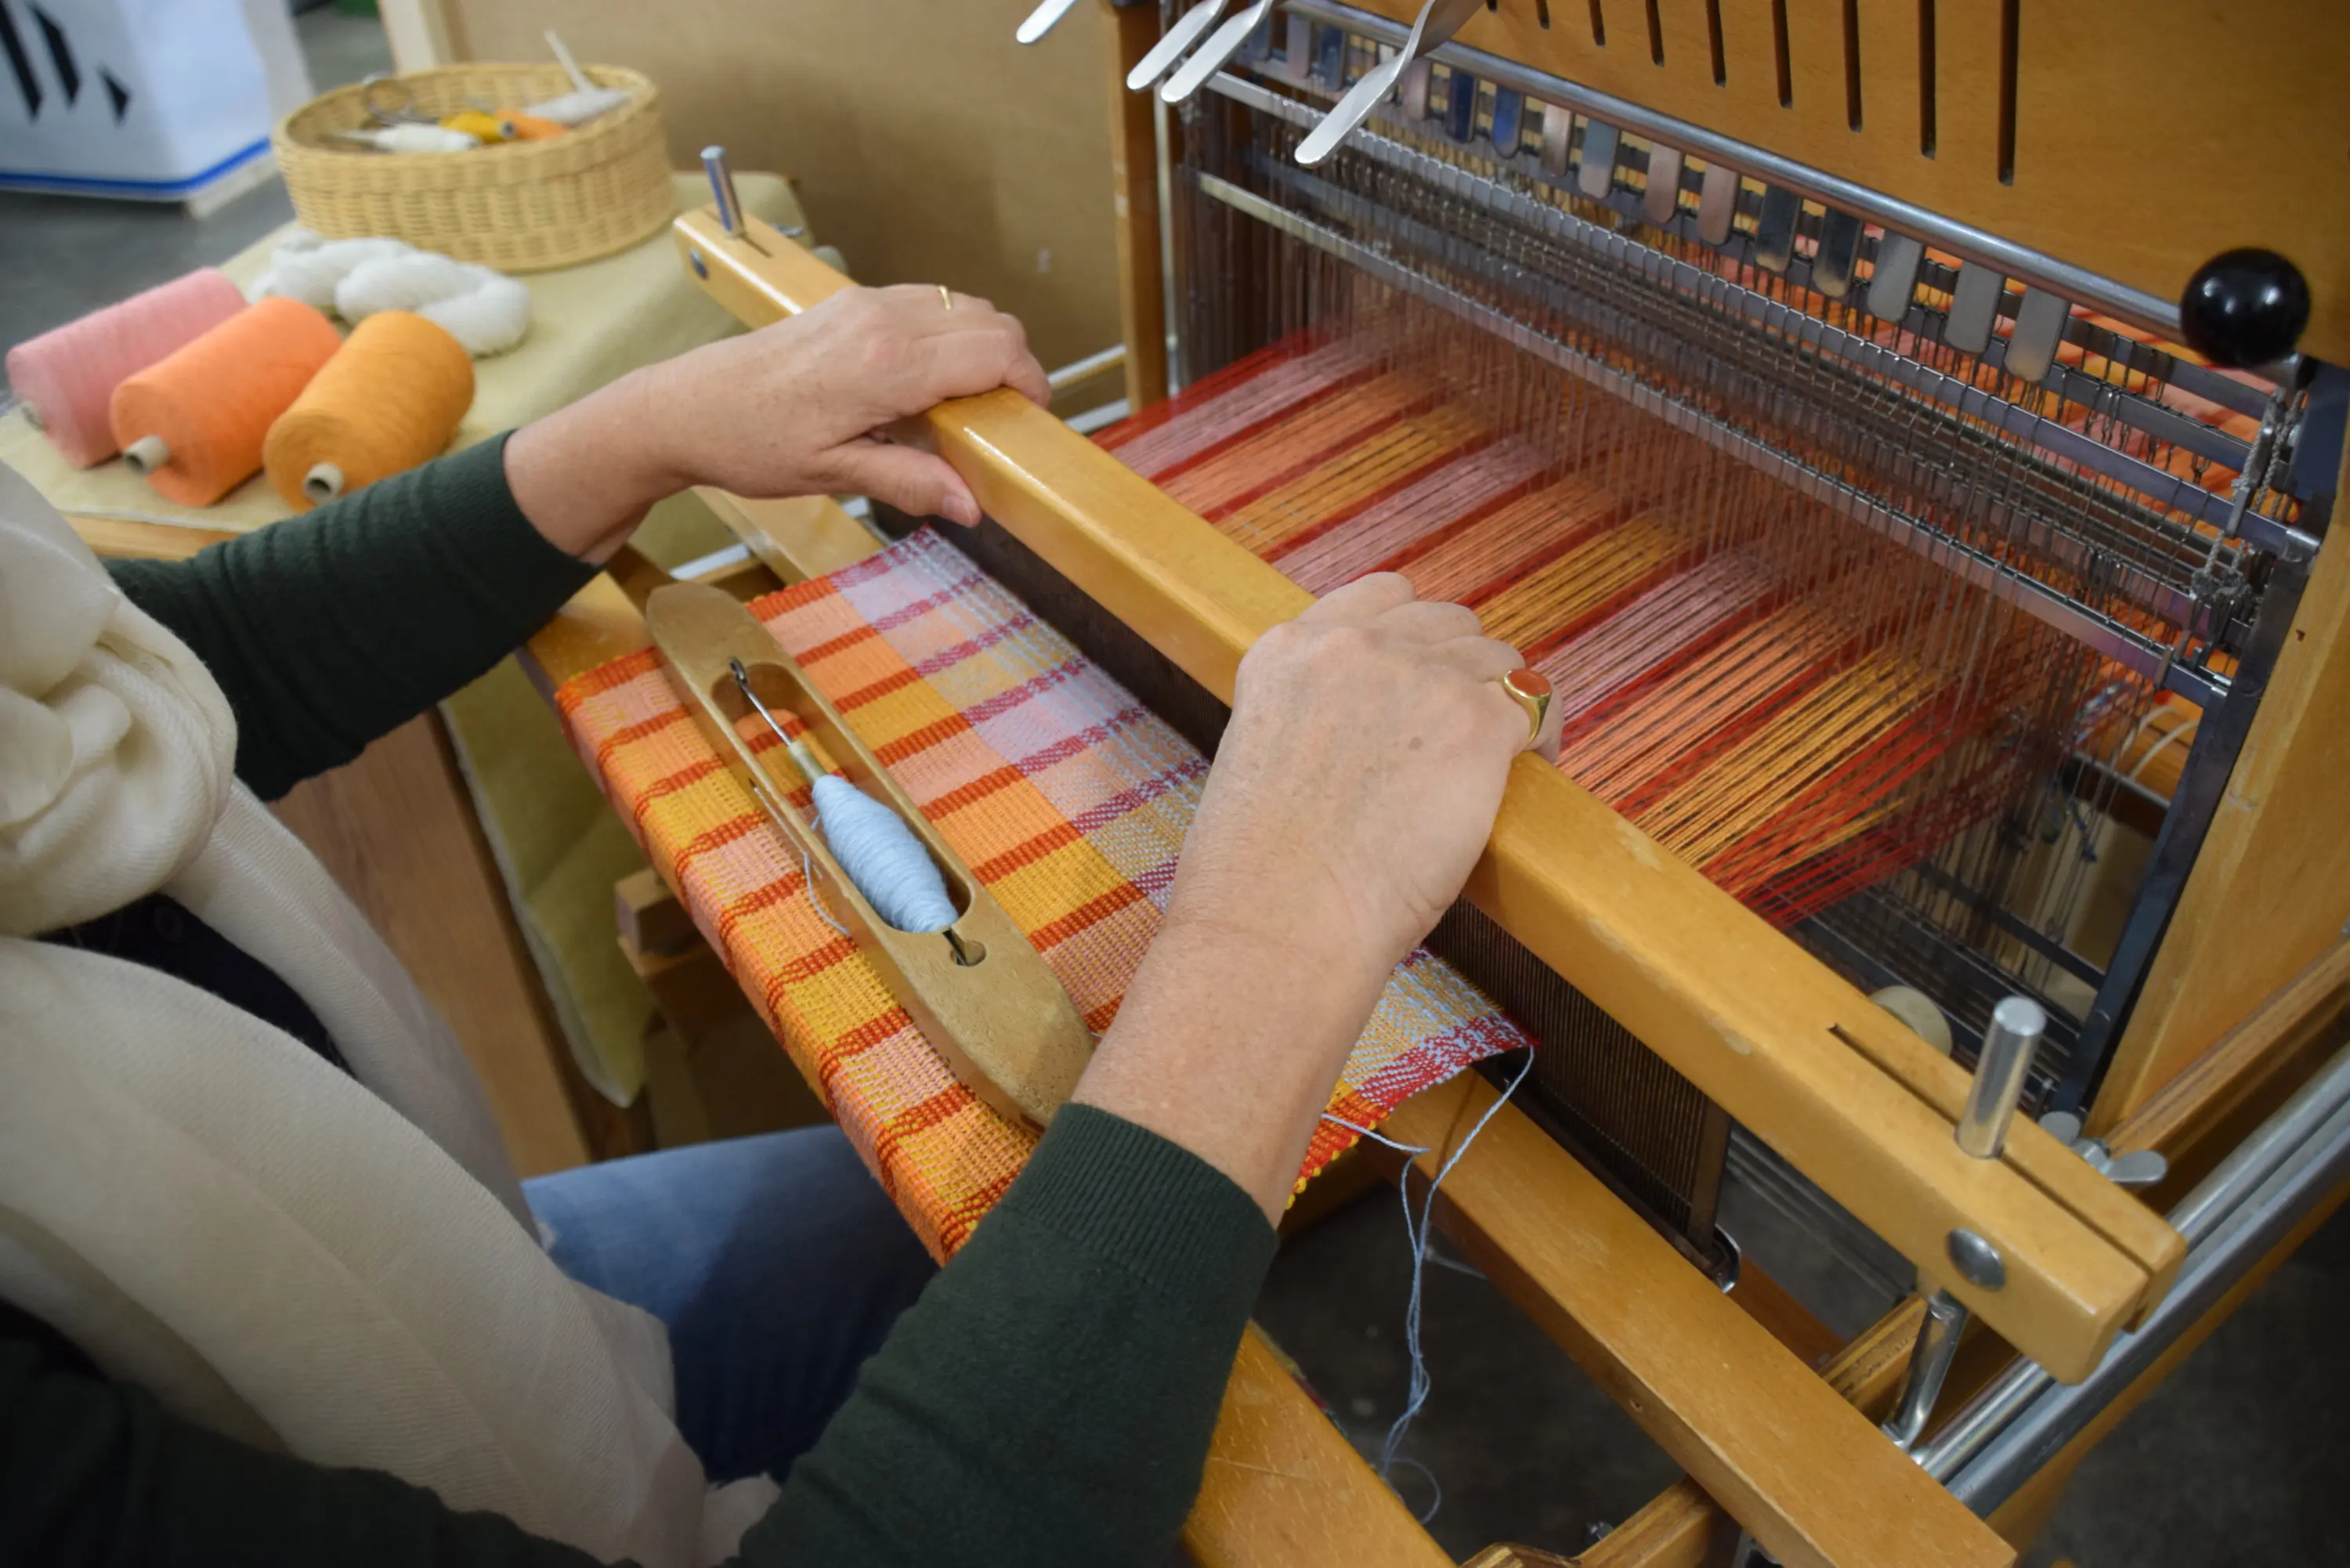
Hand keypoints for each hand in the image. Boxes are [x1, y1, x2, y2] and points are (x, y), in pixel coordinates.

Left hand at [505, 284, 1047, 560]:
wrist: (685, 407)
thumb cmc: (750, 443)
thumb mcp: (834, 475)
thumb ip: (910, 481)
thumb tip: (972, 504)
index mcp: (886, 363)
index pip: (996, 350)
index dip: (1031, 383)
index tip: (1030, 421)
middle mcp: (883, 319)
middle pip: (991, 320)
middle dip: (1013, 366)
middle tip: (999, 420)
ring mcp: (866, 303)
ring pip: (963, 305)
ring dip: (980, 348)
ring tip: (961, 406)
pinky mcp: (852, 303)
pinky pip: (927, 304)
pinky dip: (946, 335)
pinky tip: (923, 383)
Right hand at [1171, 571, 1551, 994]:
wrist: (1281, 919)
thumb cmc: (1264, 872)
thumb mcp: (1264, 754)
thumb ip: (1317, 714)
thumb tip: (1381, 728)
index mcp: (1289, 649)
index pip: (1384, 597)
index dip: (1416, 640)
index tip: (1424, 680)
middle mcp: (1354, 647)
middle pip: (1449, 624)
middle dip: (1461, 672)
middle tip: (1460, 734)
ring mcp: (1420, 678)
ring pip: (1499, 660)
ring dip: (1501, 702)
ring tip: (1500, 757)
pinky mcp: (1476, 723)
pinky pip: (1537, 706)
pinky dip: (1540, 738)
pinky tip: (1530, 769)